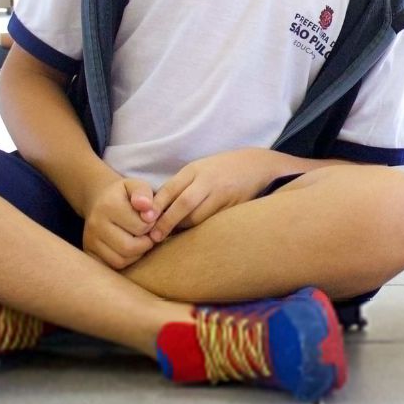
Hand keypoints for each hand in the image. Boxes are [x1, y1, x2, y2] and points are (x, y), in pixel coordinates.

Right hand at [81, 177, 158, 269]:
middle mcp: (95, 224)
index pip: (141, 226)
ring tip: (139, 240)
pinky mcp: (89, 253)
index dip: (152, 225)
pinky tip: (129, 249)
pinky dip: (125, 261)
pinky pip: (111, 266)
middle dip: (145, 243)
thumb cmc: (124, 195)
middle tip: (148, 234)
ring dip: (136, 254)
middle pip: (129, 247)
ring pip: (121, 261)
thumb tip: (147, 209)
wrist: (100, 200)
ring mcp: (89, 240)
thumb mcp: (136, 186)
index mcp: (108, 205)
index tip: (150, 219)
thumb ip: (144, 193)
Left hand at [149, 149, 277, 241]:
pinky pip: (212, 222)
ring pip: (198, 216)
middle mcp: (208, 180)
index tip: (145, 222)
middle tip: (155, 237)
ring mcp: (222, 194)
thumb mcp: (199, 170)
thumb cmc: (221, 170)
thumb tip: (154, 210)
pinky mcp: (233, 207)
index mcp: (195, 170)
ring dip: (184, 228)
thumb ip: (180, 186)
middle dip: (167, 222)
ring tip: (173, 236)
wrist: (257, 166)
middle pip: (183, 204)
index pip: (170, 189)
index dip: (156, 207)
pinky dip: (200, 229)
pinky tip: (194, 234)